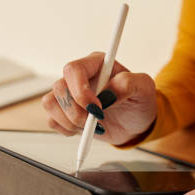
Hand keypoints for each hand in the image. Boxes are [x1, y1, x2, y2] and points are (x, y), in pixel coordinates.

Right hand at [41, 52, 157, 144]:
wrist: (135, 123)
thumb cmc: (139, 101)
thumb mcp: (144, 88)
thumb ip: (128, 84)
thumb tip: (109, 92)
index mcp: (96, 64)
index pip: (73, 69)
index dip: (79, 90)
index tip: (96, 107)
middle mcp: (79, 77)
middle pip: (59, 88)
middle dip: (76, 111)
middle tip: (96, 121)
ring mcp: (69, 94)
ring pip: (50, 103)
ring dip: (70, 121)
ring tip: (92, 127)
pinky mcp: (65, 112)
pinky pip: (51, 120)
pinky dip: (66, 129)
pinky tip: (84, 130)